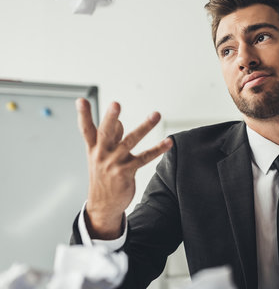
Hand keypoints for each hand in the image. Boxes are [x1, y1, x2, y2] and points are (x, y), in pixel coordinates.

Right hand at [76, 98, 172, 238]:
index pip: (86, 129)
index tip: (81, 100)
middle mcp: (102, 155)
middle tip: (115, 104)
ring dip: (144, 127)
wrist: (103, 206)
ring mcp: (114, 164)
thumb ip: (111, 138)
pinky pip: (145, 158)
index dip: (84, 115)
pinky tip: (168, 142)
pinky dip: (158, 149)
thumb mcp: (101, 157)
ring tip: (156, 114)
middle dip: (110, 118)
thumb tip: (119, 122)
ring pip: (131, 141)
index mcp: (93, 148)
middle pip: (106, 133)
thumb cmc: (103, 176)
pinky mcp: (126, 172)